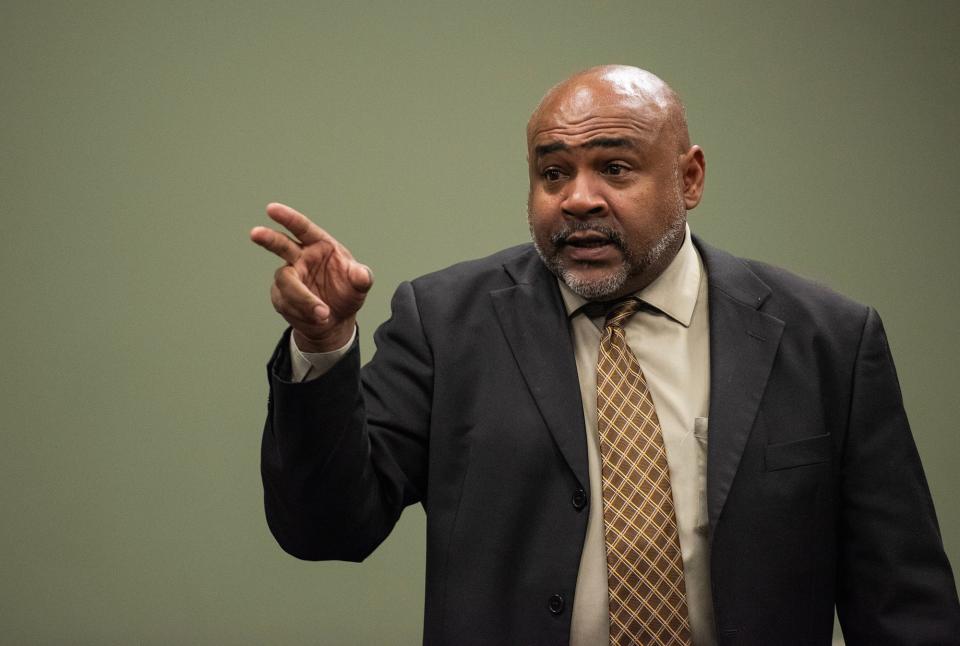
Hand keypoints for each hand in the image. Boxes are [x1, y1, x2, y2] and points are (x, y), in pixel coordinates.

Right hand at [251, 202, 372, 351]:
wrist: (336, 320)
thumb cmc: (347, 293)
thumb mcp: (360, 285)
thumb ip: (361, 278)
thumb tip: (361, 275)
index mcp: (319, 245)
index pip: (302, 228)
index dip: (288, 218)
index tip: (272, 209)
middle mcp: (300, 258)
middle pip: (280, 244)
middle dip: (268, 238)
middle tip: (255, 233)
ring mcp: (289, 277)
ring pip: (286, 281)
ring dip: (302, 298)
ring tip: (323, 314)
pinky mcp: (281, 296)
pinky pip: (286, 302)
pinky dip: (302, 313)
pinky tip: (315, 319)